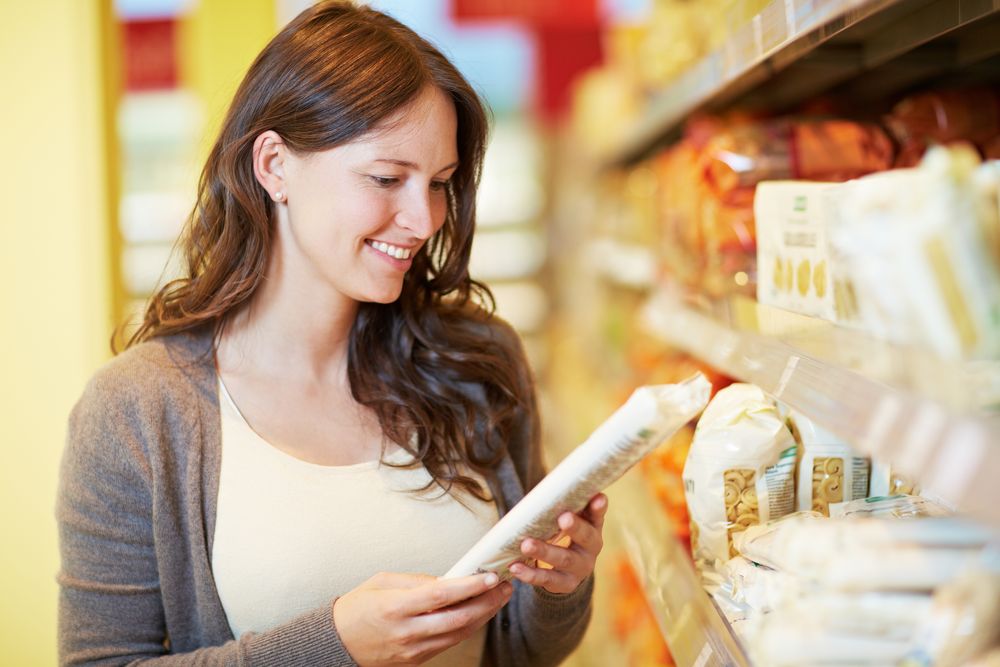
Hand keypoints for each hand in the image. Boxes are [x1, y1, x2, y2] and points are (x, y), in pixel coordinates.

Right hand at [332, 571, 511, 665]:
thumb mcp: (382, 581)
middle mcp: (407, 631)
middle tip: (503, 586)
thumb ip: (416, 580)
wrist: (338, 644)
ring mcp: (413, 649)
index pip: (441, 596)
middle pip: (458, 619)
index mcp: (396, 607)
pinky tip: (479, 613)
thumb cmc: (357, 608)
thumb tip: (447, 579)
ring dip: (483, 616)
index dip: (469, 587)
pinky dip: (467, 627)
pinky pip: (448, 642)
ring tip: (498, 598)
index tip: (488, 576)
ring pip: (458, 634)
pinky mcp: (417, 660)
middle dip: (486, 602)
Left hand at [510, 493, 607, 593]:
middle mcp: (591, 548)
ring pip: (563, 559)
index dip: (598, 508)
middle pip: (586, 537)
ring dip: (544, 551)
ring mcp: (580, 568)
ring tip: (526, 545)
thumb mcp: (572, 522)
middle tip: (563, 518)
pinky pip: (547, 579)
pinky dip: (530, 574)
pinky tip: (515, 567)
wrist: (569, 572)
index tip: (598, 497)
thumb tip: (556, 485)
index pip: (598, 515)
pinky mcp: (565, 584)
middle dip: (575, 527)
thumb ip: (569, 507)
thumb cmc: (566, 536)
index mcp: (593, 528)